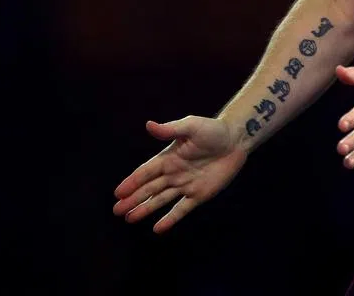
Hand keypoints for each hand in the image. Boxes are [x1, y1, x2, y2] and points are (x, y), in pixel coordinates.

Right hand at [112, 116, 246, 233]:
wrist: (236, 140)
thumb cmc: (213, 130)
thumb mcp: (190, 126)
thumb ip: (170, 130)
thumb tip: (148, 125)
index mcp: (168, 158)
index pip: (146, 172)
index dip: (132, 182)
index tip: (118, 193)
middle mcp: (173, 173)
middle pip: (149, 188)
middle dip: (133, 199)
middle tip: (117, 211)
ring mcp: (185, 185)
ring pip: (161, 200)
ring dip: (145, 208)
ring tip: (130, 218)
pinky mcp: (199, 195)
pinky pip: (182, 209)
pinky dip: (170, 219)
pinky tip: (158, 228)